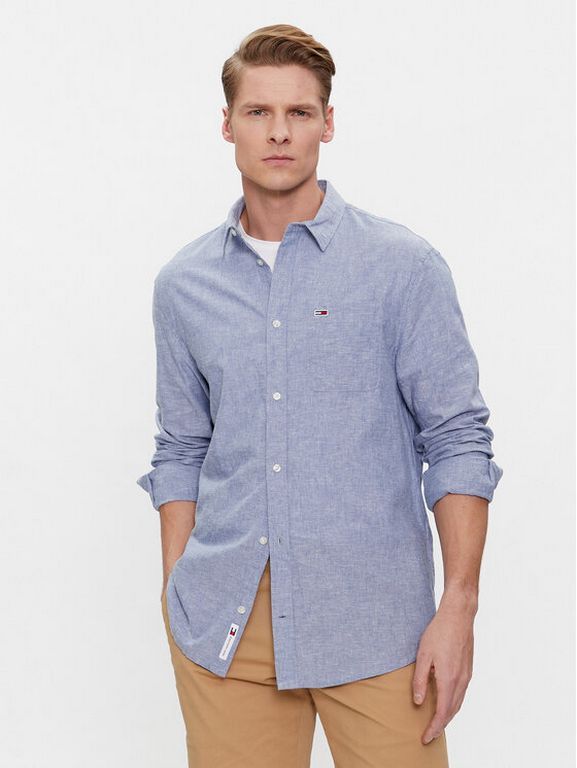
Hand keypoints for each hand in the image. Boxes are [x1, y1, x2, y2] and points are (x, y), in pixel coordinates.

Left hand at [411, 594, 474, 744]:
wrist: (459, 616)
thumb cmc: (439, 632)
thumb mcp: (423, 655)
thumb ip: (420, 680)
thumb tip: (418, 702)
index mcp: (449, 679)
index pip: (442, 712)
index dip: (434, 728)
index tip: (425, 738)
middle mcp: (461, 681)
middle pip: (452, 712)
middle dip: (440, 725)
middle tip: (428, 735)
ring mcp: (467, 675)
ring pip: (458, 703)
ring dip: (448, 716)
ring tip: (436, 723)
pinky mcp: (468, 669)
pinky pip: (461, 693)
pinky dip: (454, 704)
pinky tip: (446, 702)